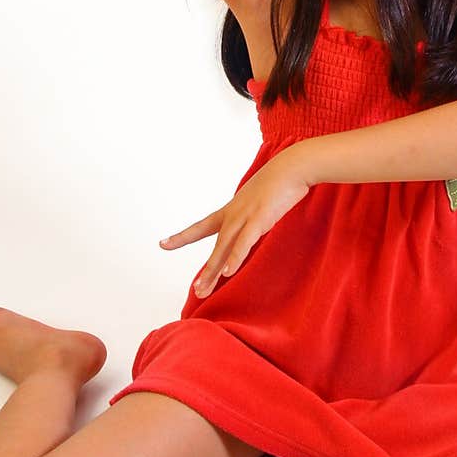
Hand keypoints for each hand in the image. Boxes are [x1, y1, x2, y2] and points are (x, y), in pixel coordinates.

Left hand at [158, 147, 312, 298]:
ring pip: (223, 248)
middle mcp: (233, 214)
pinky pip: (244, 242)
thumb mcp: (261, 200)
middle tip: (195, 290)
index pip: (201, 227)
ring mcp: (245, 216)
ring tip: (202, 289)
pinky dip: (235, 257)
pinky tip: (227, 272)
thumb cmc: (281, 182)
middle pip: (214, 246)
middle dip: (205, 270)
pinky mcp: (260, 219)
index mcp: (231, 210)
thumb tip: (253, 224)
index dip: (182, 237)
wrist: (293, 166)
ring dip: (212, 270)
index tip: (163, 244)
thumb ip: (254, 214)